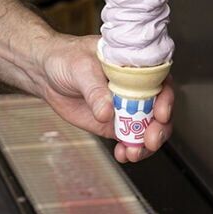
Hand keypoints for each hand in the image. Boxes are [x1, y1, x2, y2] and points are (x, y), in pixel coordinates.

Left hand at [29, 32, 172, 164]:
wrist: (46, 74)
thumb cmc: (65, 58)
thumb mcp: (80, 68)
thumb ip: (95, 90)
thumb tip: (106, 112)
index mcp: (134, 66)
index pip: (161, 81)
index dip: (166, 98)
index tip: (161, 113)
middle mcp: (135, 88)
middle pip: (159, 110)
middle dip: (160, 128)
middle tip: (150, 140)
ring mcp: (125, 108)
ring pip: (147, 129)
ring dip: (146, 145)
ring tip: (133, 153)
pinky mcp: (113, 124)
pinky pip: (129, 140)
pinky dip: (130, 151)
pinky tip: (123, 155)